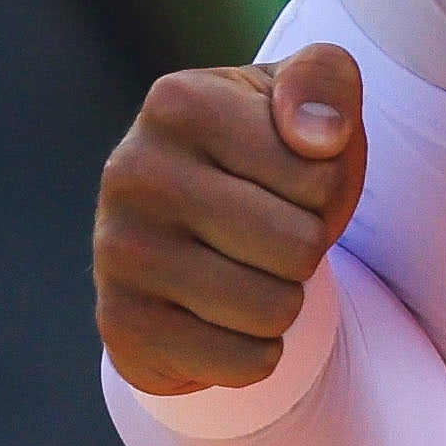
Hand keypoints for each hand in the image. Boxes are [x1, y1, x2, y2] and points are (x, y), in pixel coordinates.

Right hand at [92, 47, 367, 394]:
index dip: (326, 186)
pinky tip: (223, 317)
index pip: (322, 173)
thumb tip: (320, 137)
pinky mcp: (123, 325)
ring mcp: (118, 252)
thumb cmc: (264, 155)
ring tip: (247, 270)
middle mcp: (133, 170)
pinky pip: (247, 364)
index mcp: (178, 102)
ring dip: (283, 301)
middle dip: (305, 247)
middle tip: (269, 232)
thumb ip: (327, 81)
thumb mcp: (304, 99)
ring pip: (275, 311)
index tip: (286, 177)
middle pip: (300, 247)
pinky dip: (257, 351)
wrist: (188, 234)